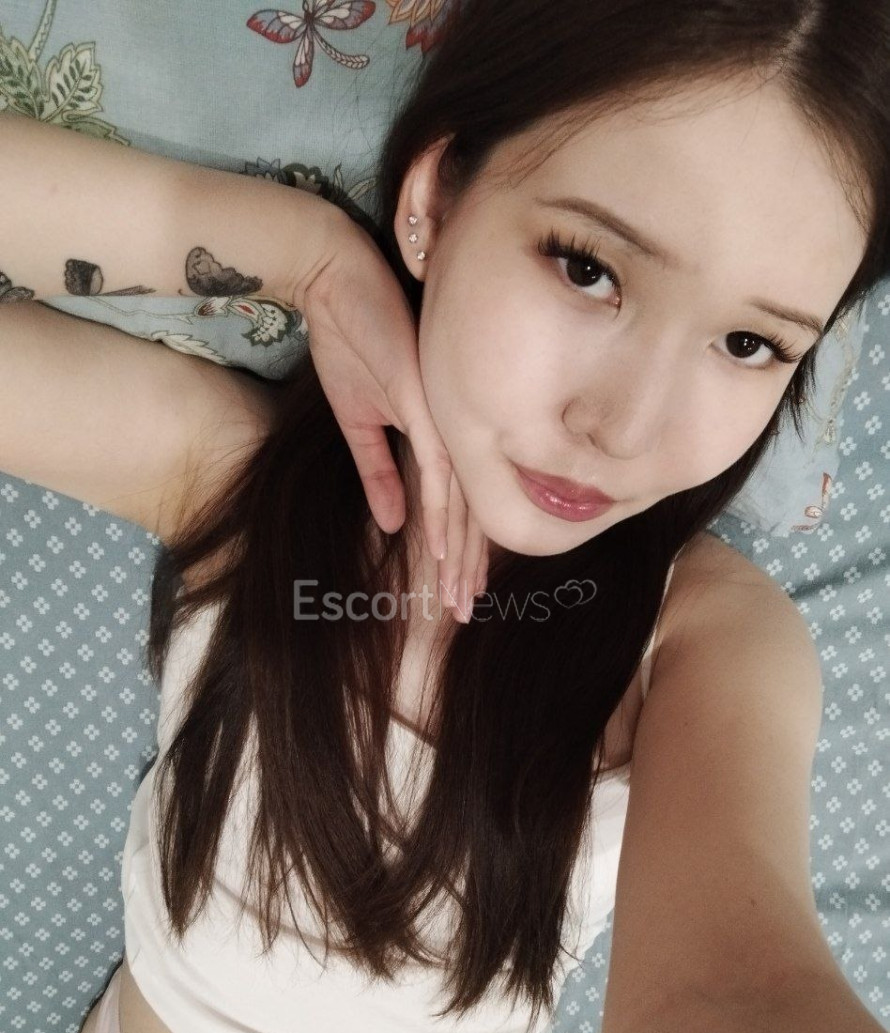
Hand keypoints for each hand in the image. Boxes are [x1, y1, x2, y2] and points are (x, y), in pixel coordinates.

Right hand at [299, 210, 487, 618]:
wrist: (336, 281)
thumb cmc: (354, 339)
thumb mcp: (359, 421)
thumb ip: (377, 473)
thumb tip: (394, 525)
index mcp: (447, 431)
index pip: (459, 501)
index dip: (459, 550)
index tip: (456, 592)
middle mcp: (457, 428)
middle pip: (468, 509)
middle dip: (464, 567)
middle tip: (462, 613)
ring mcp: (447, 416)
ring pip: (461, 498)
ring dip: (457, 553)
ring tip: (457, 598)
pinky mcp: (427, 402)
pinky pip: (437, 466)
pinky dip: (439, 510)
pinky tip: (439, 549)